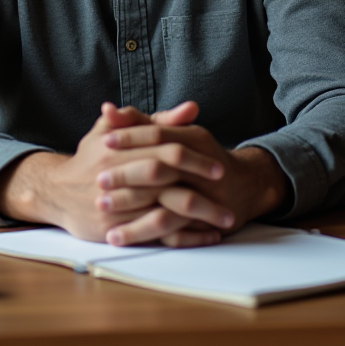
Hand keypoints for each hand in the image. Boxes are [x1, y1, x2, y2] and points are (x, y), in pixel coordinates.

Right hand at [0, 101, 231, 243]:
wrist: (58, 191)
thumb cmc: (93, 156)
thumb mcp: (116, 131)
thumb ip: (156, 120)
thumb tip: (191, 108)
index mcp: (119, 147)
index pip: (163, 149)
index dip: (193, 157)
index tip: (220, 165)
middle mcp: (116, 175)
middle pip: (164, 180)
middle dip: (199, 187)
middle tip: (228, 192)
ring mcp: (116, 205)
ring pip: (163, 211)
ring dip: (198, 216)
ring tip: (226, 218)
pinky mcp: (115, 229)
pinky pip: (155, 235)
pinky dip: (184, 237)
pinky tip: (206, 236)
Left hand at [98, 119, 288, 246]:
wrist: (245, 186)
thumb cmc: (199, 156)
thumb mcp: (175, 134)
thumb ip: (140, 122)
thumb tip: (107, 109)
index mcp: (194, 138)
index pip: (159, 134)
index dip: (131, 137)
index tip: (104, 142)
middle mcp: (201, 165)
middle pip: (161, 168)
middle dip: (128, 175)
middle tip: (100, 180)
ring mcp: (204, 196)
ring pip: (167, 204)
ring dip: (134, 210)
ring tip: (104, 211)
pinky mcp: (202, 223)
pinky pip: (173, 233)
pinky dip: (147, 234)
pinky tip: (120, 236)